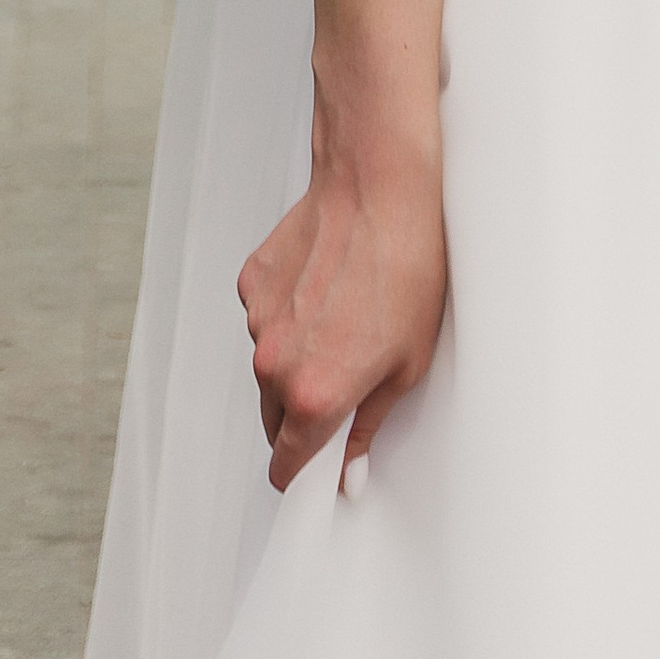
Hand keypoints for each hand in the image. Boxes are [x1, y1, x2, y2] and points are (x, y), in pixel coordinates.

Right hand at [238, 138, 448, 492]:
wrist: (379, 186)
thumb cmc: (406, 267)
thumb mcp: (407, 364)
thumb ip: (367, 426)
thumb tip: (349, 471)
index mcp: (313, 395)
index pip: (286, 465)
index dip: (305, 472)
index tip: (320, 468)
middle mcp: (274, 364)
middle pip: (275, 418)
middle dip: (304, 413)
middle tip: (349, 379)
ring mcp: (258, 320)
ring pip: (269, 365)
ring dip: (297, 357)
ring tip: (345, 316)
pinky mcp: (252, 282)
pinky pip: (266, 318)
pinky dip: (289, 314)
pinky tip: (327, 285)